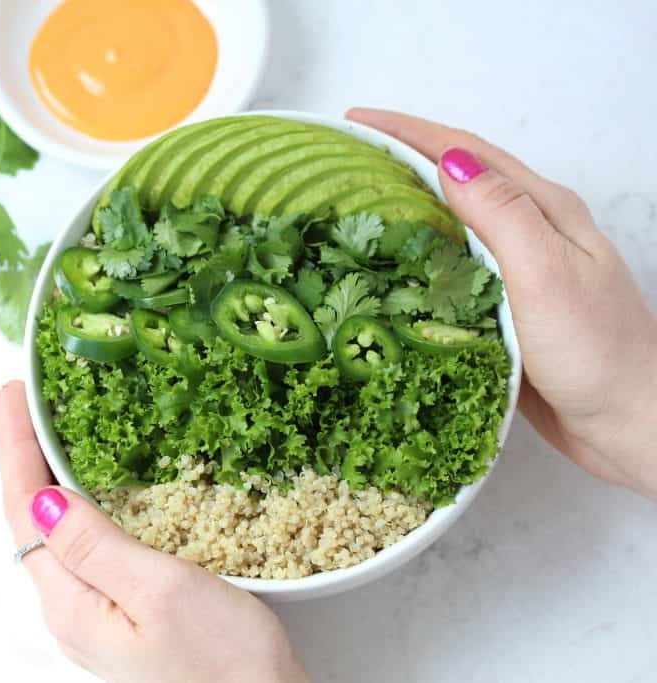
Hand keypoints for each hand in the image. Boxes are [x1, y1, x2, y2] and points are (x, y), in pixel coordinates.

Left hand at [0, 381, 308, 682]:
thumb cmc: (225, 666)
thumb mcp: (161, 592)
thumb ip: (95, 544)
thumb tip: (42, 496)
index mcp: (71, 603)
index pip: (24, 508)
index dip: (15, 445)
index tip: (11, 392)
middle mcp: (72, 612)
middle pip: (29, 519)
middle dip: (23, 454)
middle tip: (25, 398)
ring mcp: (95, 617)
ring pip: (55, 532)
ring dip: (47, 476)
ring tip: (50, 430)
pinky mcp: (121, 618)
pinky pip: (83, 548)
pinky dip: (79, 504)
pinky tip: (95, 488)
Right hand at [347, 108, 656, 497]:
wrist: (631, 423)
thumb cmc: (597, 352)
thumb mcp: (547, 273)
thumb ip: (501, 214)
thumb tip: (447, 161)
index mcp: (543, 210)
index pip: (467, 151)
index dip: (408, 131)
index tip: (354, 122)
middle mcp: (530, 231)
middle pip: (457, 178)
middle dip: (399, 159)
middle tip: (343, 159)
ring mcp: (518, 269)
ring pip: (451, 223)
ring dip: (404, 205)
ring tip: (353, 206)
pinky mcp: (504, 307)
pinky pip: (450, 267)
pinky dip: (414, 256)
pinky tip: (387, 269)